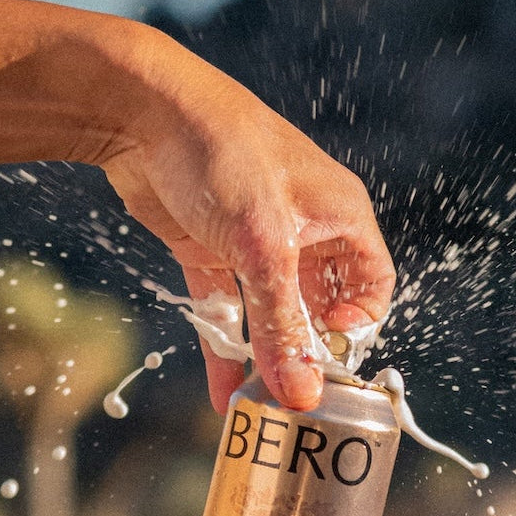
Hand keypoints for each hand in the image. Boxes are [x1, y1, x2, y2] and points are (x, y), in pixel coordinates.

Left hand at [99, 35, 395, 412]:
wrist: (143, 110)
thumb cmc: (222, 154)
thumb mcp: (263, 247)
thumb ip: (282, 324)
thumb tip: (301, 392)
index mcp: (339, 215)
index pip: (372, 283)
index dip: (357, 326)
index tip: (328, 361)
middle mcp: (304, 228)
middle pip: (319, 305)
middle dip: (306, 352)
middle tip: (292, 397)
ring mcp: (256, 240)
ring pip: (270, 311)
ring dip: (264, 356)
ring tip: (256, 405)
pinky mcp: (211, 248)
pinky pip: (227, 307)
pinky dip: (224, 346)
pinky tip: (220, 390)